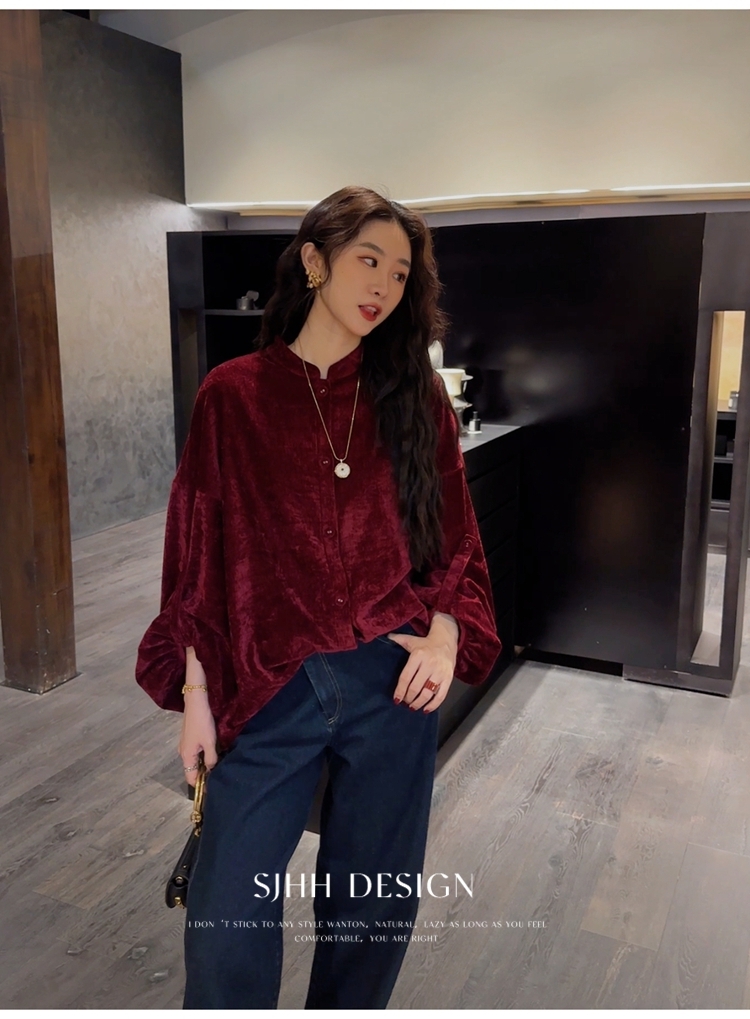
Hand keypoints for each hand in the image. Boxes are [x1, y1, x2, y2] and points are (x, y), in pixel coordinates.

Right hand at [178, 648, 218, 786]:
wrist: (196, 701)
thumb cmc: (203, 723)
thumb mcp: (209, 743)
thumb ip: (211, 759)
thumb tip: (211, 770)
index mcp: (186, 756)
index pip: (190, 778)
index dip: (200, 785)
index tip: (212, 788)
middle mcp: (183, 752)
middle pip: (192, 769)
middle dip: (203, 775)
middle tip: (218, 778)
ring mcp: (186, 744)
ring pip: (194, 760)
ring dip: (204, 765)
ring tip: (218, 767)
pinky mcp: (190, 737)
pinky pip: (196, 752)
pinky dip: (203, 756)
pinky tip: (214, 754)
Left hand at [387, 613, 458, 712]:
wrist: (446, 641)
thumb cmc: (425, 643)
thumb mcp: (411, 640)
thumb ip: (398, 639)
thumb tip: (386, 637)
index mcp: (418, 655)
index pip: (406, 677)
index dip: (400, 690)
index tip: (396, 699)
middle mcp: (429, 664)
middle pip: (416, 687)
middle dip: (408, 698)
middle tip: (404, 702)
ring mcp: (440, 672)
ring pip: (428, 693)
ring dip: (418, 703)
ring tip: (412, 707)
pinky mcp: (449, 678)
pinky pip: (441, 695)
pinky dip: (433, 705)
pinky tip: (425, 709)